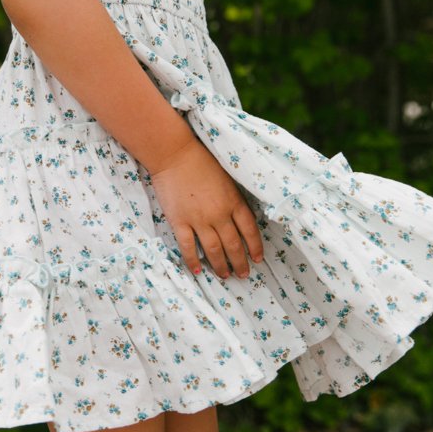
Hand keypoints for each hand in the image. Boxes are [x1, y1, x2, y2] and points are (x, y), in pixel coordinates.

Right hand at [149, 135, 264, 279]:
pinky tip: (197, 270)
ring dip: (220, 266)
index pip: (250, 230)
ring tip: (224, 276)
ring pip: (213, 250)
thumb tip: (240, 219)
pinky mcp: (179, 221)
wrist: (175, 155)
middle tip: (243, 275)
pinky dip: (193, 260)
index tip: (257, 259)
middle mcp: (219, 214)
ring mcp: (199, 219)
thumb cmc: (202, 162)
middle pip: (233, 245)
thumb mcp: (228, 178)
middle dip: (240, 263)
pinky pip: (188, 246)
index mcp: (234, 202)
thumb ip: (234, 199)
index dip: (255, 247)